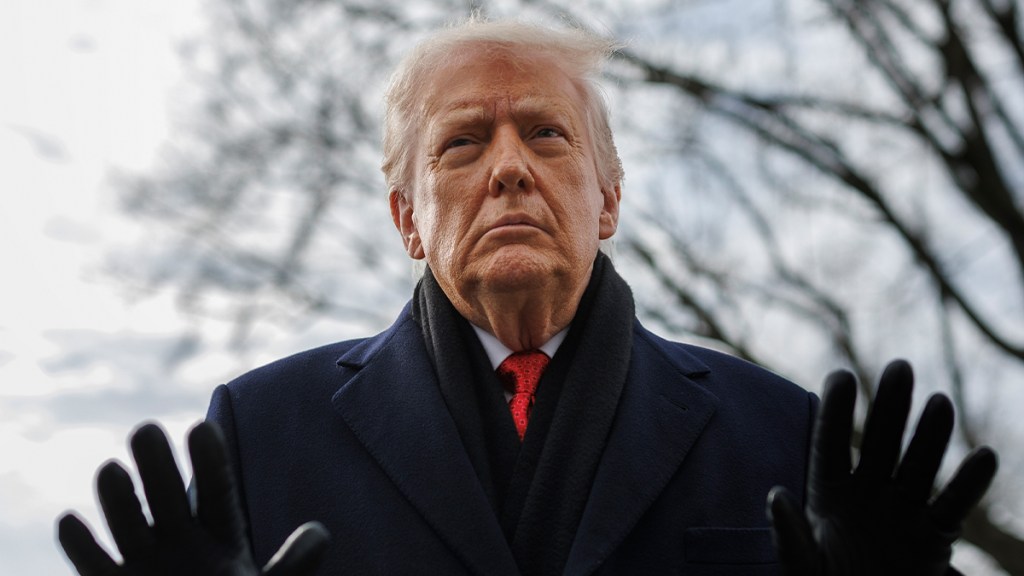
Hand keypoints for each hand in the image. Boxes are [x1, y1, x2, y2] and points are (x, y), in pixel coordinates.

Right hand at [57, 422, 328, 575]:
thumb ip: (292, 566)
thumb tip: (319, 533)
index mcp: (221, 537)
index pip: (217, 492)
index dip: (211, 462)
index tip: (204, 428)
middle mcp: (180, 543)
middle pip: (168, 497)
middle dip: (157, 467)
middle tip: (146, 430)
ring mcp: (144, 564)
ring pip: (129, 524)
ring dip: (118, 499)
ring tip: (112, 469)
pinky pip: (93, 564)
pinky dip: (81, 545)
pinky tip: (71, 521)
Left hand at [767, 360, 997, 575]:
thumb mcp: (800, 565)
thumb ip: (788, 534)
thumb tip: (775, 495)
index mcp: (828, 493)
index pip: (831, 444)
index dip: (837, 411)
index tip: (842, 376)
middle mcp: (867, 492)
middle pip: (880, 442)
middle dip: (891, 406)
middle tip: (900, 367)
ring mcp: (901, 510)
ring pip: (918, 465)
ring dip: (930, 435)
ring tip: (940, 402)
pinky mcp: (933, 536)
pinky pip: (952, 506)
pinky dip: (969, 484)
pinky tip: (985, 457)